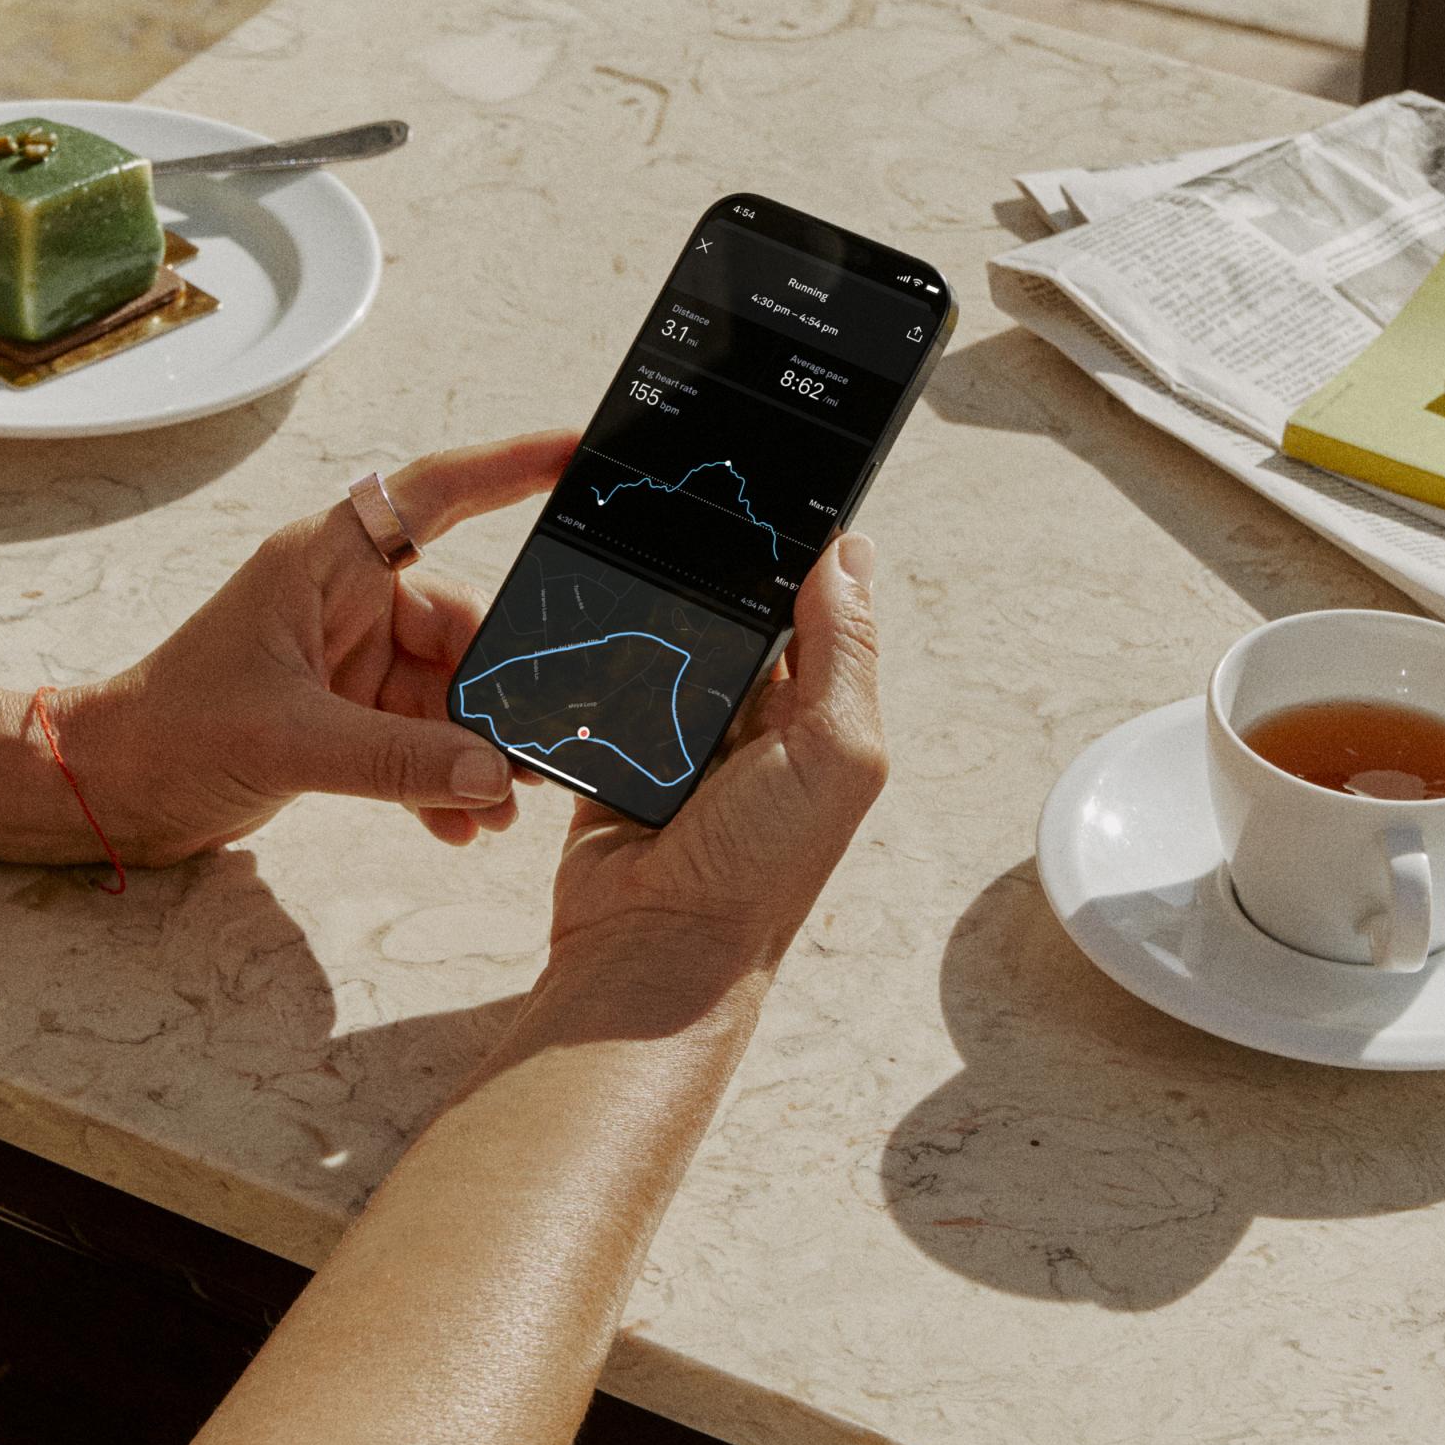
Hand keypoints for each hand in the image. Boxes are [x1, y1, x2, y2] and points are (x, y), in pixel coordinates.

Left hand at [64, 433, 576, 862]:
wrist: (115, 791)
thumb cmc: (170, 731)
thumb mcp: (288, 739)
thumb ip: (397, 759)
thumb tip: (492, 774)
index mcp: (324, 562)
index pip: (435, 493)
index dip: (510, 466)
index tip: (580, 451)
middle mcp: (346, 599)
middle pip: (462, 622)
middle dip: (503, 688)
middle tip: (541, 745)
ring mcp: (351, 658)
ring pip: (450, 692)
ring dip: (476, 752)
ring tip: (499, 809)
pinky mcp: (348, 715)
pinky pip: (423, 738)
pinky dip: (444, 780)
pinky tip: (459, 826)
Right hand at [543, 531, 887, 981]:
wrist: (652, 947)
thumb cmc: (759, 873)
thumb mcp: (835, 754)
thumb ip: (844, 652)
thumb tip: (851, 551)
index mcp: (820, 713)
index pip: (816, 608)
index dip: (799, 556)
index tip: (769, 497)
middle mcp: (755, 720)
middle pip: (733, 614)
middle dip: (712, 581)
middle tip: (683, 528)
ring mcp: (681, 732)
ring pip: (665, 636)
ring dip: (651, 618)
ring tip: (633, 578)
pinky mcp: (616, 745)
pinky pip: (603, 676)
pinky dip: (598, 657)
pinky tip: (593, 626)